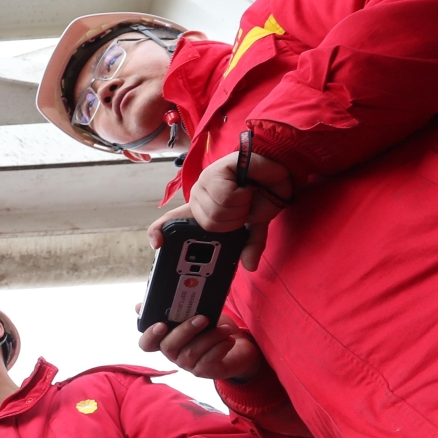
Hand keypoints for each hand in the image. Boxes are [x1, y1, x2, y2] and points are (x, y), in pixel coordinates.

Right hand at [137, 313, 266, 382]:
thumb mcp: (196, 313)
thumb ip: (176, 309)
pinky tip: (229, 339)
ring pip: (191, 352)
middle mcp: (173, 354)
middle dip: (185, 330)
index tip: (160, 324)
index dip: (150, 336)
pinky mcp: (205, 371)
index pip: (147, 344)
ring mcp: (188, 365)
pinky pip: (208, 360)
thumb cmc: (212, 327)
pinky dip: (220, 347)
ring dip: (210, 337)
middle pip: (168, 347)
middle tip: (203, 318)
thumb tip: (141, 305)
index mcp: (166, 339)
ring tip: (225, 328)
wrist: (239, 345)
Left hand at [149, 148, 293, 271]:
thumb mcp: (256, 224)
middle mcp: (197, 197)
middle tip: (245, 208)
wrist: (280, 173)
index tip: (156, 244)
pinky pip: (225, 196)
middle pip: (208, 223)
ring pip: (216, 211)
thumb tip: (249, 265)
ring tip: (247, 196)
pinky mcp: (214, 171)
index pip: (169, 221)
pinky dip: (242, 196)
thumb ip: (250, 244)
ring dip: (240, 208)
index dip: (158, 232)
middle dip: (235, 221)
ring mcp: (203, 183)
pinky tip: (246, 187)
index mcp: (201, 210)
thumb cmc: (263, 195)